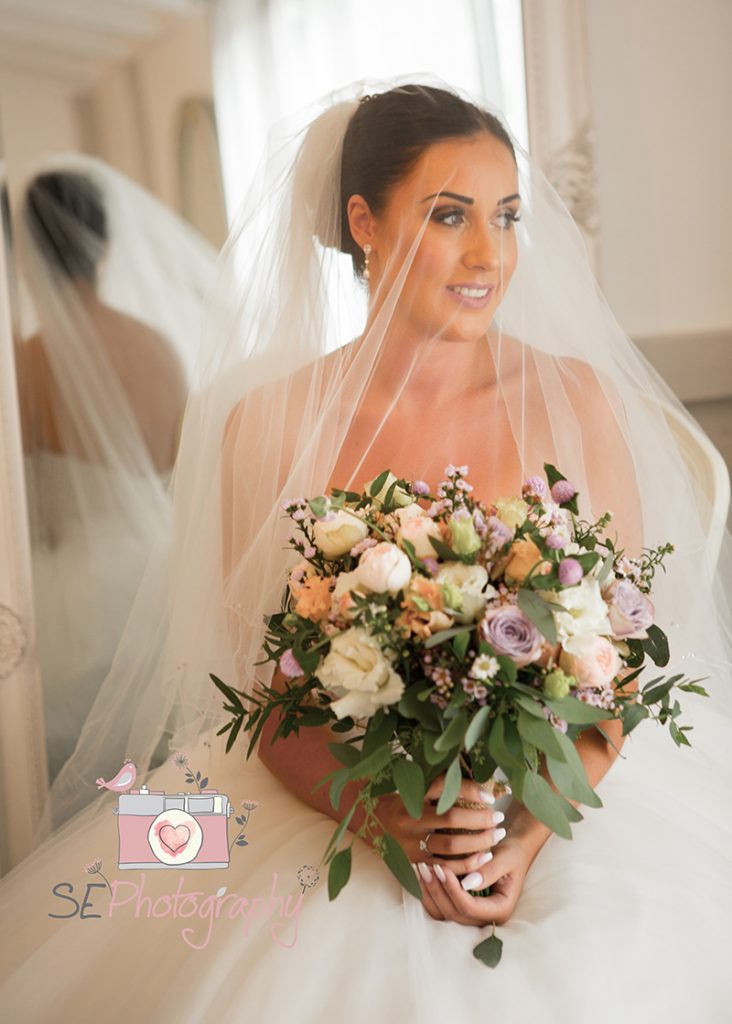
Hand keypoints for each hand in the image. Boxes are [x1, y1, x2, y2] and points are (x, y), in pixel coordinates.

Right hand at [373, 772, 506, 876]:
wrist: (376, 822)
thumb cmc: (406, 799)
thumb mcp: (419, 785)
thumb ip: (446, 782)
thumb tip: (486, 785)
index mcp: (411, 796)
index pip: (443, 788)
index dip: (469, 791)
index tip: (490, 797)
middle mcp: (410, 819)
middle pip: (451, 819)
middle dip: (480, 820)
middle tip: (499, 818)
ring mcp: (411, 843)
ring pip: (451, 846)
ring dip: (479, 843)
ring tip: (496, 837)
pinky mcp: (415, 863)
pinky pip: (446, 868)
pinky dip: (468, 865)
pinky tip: (484, 858)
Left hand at [415, 832, 533, 926]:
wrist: (512, 852)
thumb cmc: (512, 853)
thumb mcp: (506, 858)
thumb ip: (490, 871)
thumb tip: (467, 883)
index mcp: (500, 910)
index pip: (470, 909)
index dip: (453, 890)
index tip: (442, 868)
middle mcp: (485, 918)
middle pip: (454, 914)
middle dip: (438, 891)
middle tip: (427, 867)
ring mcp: (472, 915)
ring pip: (443, 913)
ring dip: (429, 893)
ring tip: (421, 869)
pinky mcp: (461, 907)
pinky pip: (440, 907)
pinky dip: (429, 892)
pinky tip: (421, 874)